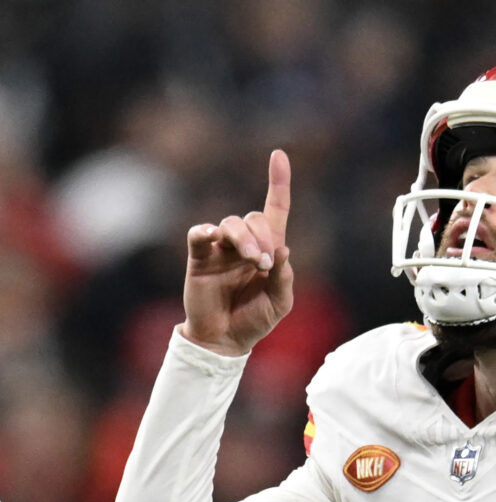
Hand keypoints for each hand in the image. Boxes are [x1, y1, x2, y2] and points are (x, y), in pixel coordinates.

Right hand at [180, 150, 294, 355]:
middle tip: (264, 263)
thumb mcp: (280, 302)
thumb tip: (282, 249)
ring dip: (245, 239)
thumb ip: (284, 277)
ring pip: (231, 223)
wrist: (225, 339)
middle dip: (264, 236)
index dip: (278, 182)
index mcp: (268, 249)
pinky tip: (214, 238)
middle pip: (253, 217)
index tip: (278, 155)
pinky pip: (200, 234)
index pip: (275, 209)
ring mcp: (221, 249)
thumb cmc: (255, 320)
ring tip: (252, 261)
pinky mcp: (199, 256)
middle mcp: (244, 243)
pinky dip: (206, 231)